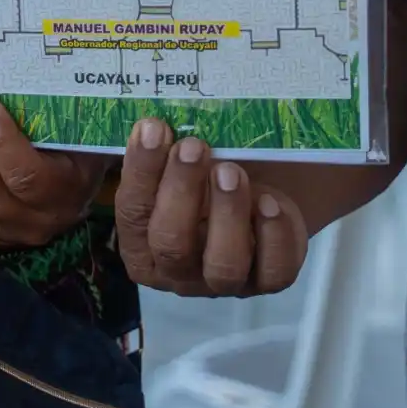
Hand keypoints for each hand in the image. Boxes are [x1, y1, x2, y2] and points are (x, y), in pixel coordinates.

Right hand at [114, 119, 308, 296]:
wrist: (261, 193)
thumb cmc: (205, 178)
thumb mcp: (179, 165)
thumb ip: (162, 153)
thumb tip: (151, 125)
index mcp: (144, 246)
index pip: (132, 214)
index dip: (142, 171)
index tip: (154, 128)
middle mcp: (179, 272)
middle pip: (171, 246)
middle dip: (181, 193)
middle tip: (194, 147)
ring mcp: (224, 282)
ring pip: (223, 266)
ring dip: (227, 215)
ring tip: (232, 171)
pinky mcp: (267, 280)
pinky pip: (273, 272)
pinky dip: (274, 236)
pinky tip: (271, 202)